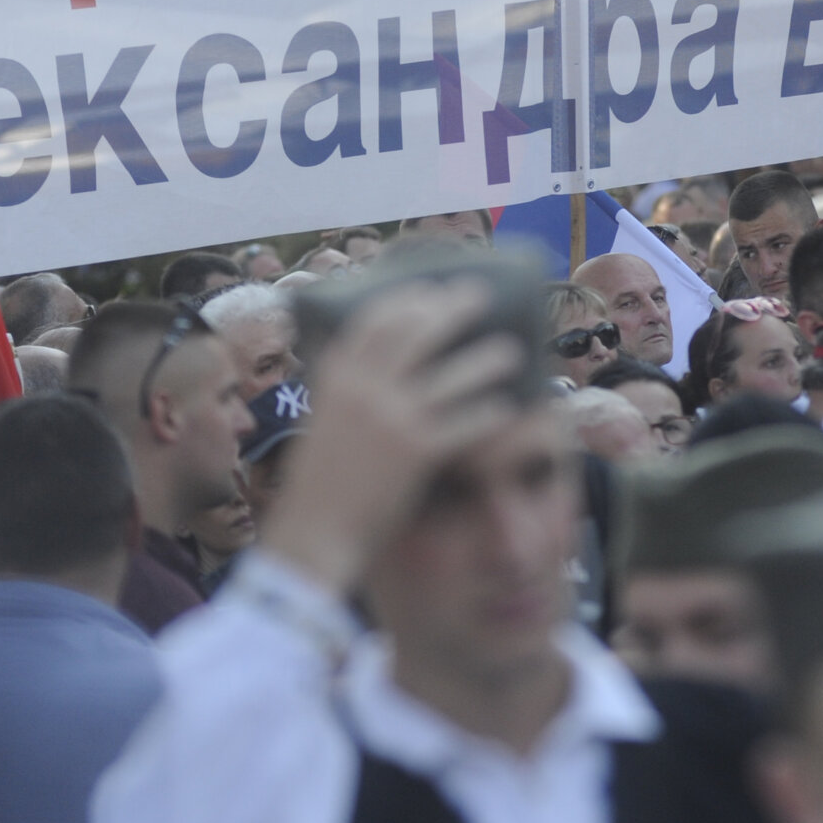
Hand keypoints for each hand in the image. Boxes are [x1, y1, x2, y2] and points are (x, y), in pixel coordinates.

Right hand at [260, 277, 520, 598]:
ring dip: (486, 359)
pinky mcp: (416, 453)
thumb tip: (376, 364)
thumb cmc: (318, 479)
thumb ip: (348, 388)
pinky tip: (506, 408)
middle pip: (419, 332)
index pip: (377, 321)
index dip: (408, 301)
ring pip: (452, 375)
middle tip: (480, 297)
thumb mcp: (323, 417)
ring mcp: (391, 418)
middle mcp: (364, 388)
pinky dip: (488, 413)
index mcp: (337, 375)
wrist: (312, 531)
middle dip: (453, 309)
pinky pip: (465, 423)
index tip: (432, 291)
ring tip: (510, 351)